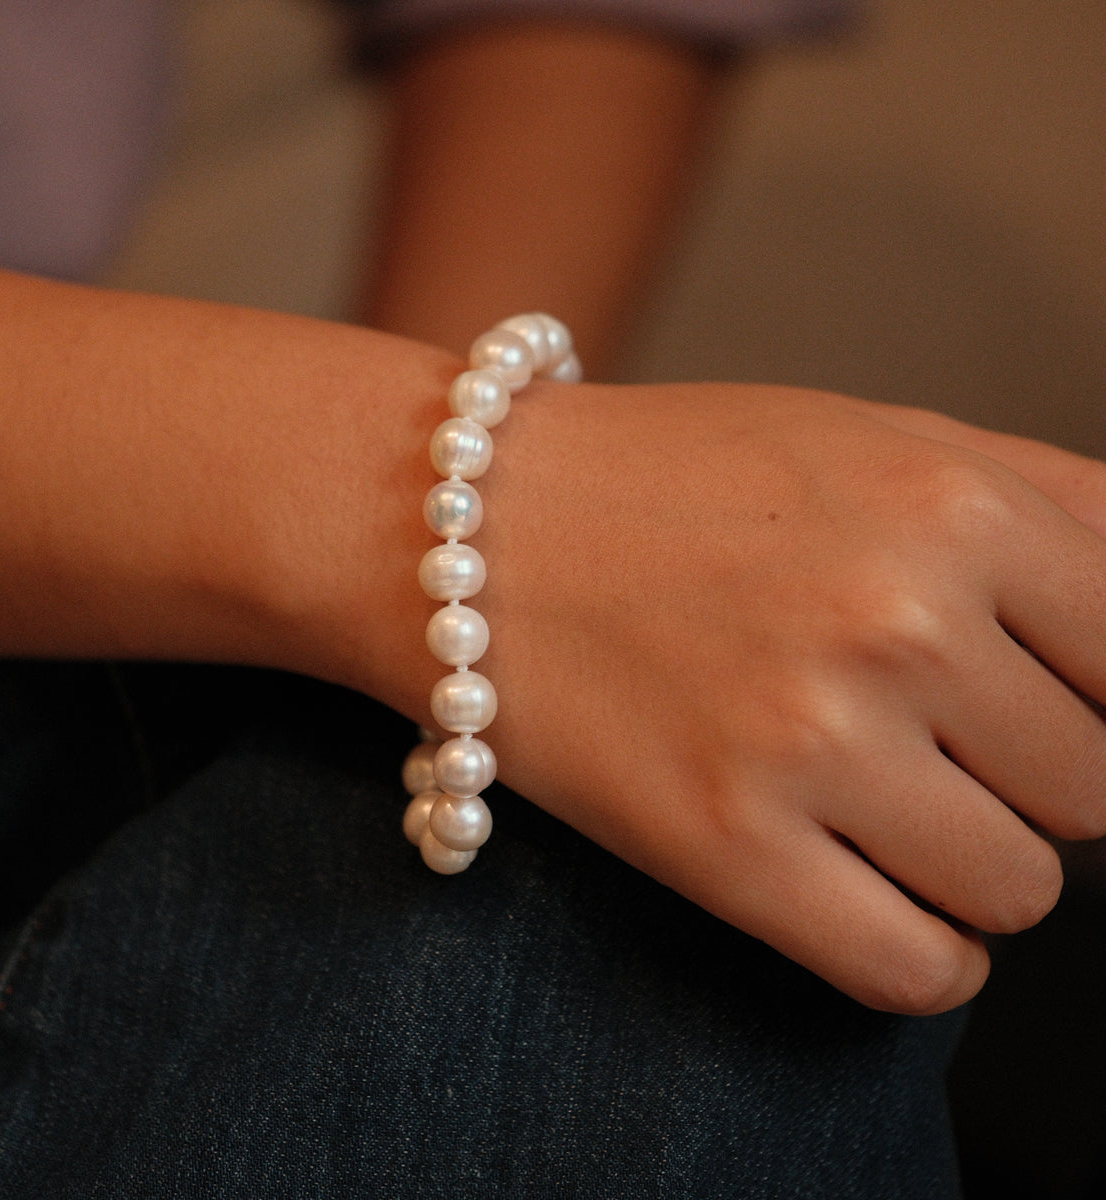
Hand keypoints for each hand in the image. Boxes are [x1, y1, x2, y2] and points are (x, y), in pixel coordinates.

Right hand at [470, 382, 1105, 1012]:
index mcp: (955, 507)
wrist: (470, 532)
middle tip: (924, 740)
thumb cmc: (678, 480)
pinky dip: (918, 951)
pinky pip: (916, 972)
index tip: (1034, 709)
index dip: (1097, 700)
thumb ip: (1054, 505)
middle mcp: (894, 624)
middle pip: (1092, 794)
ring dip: (966, 862)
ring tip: (874, 802)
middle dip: (1025, 779)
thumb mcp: (877, 436)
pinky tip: (863, 889)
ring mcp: (807, 742)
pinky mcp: (724, 849)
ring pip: (1016, 893)